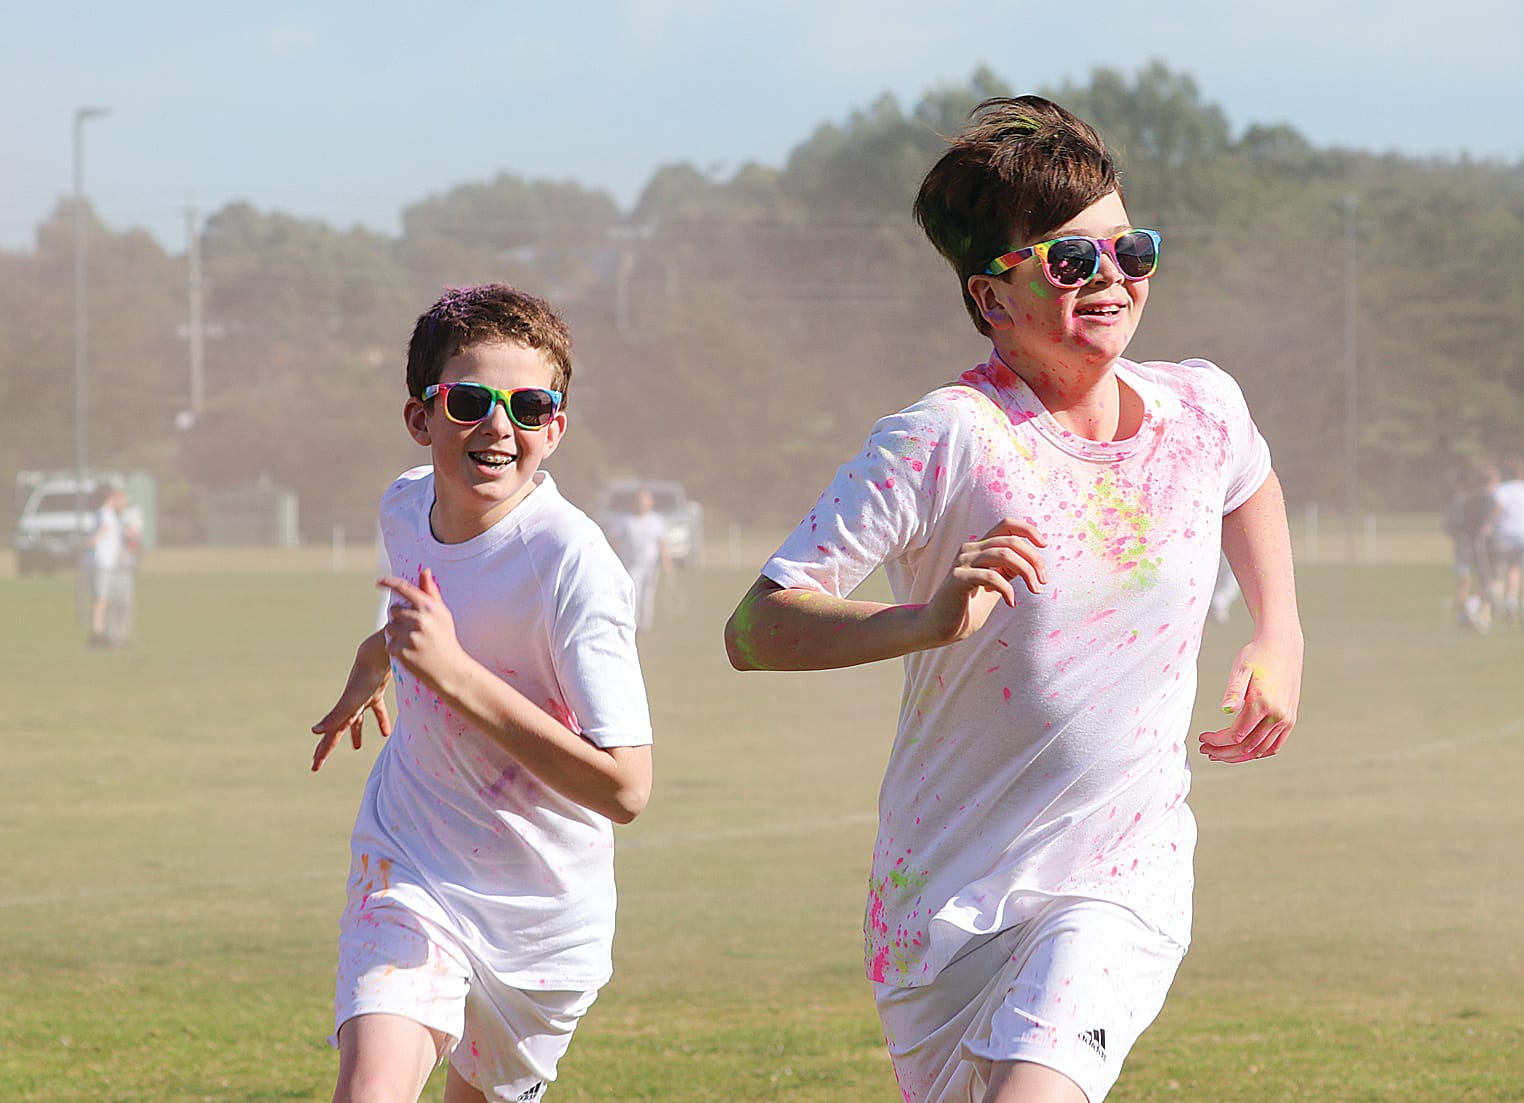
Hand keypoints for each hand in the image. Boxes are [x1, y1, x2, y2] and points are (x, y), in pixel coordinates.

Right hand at [310, 632, 392, 771]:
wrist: (378, 654)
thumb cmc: (364, 678)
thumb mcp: (350, 702)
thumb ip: (334, 716)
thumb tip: (314, 731)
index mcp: (343, 712)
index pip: (330, 736)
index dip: (323, 752)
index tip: (315, 766)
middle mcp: (349, 707)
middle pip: (338, 731)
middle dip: (328, 746)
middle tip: (320, 761)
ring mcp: (362, 699)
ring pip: (357, 721)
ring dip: (356, 734)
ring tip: (356, 748)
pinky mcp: (375, 693)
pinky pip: (377, 711)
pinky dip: (381, 721)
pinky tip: (386, 732)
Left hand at [377, 567, 467, 692]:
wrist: (450, 670)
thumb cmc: (445, 639)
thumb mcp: (442, 614)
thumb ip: (431, 592)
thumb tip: (425, 571)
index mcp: (430, 607)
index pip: (404, 589)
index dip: (389, 582)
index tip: (379, 581)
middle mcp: (420, 619)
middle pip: (393, 609)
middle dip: (399, 617)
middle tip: (413, 629)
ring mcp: (410, 636)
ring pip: (389, 627)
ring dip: (396, 634)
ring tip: (413, 642)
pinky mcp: (402, 651)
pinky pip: (388, 644)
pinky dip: (395, 649)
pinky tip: (410, 653)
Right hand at [919, 518, 1046, 646]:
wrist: (938, 628)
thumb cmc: (966, 609)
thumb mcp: (993, 587)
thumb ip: (1007, 572)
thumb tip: (1031, 562)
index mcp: (979, 548)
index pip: (1006, 524)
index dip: (1028, 530)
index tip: (1044, 546)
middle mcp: (970, 550)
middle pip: (1011, 541)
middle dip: (1034, 559)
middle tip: (1043, 581)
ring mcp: (962, 563)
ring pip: (1004, 554)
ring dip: (1026, 572)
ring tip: (1035, 590)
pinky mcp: (958, 579)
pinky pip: (991, 576)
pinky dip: (1007, 589)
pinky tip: (1011, 603)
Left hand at [1198, 633, 1302, 763]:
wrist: (1282, 645)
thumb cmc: (1257, 655)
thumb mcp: (1240, 669)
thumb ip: (1233, 691)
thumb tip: (1225, 710)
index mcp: (1263, 703)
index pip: (1236, 735)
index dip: (1217, 741)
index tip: (1202, 738)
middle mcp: (1277, 715)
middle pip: (1247, 747)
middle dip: (1224, 752)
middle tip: (1205, 750)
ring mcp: (1286, 719)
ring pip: (1261, 750)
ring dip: (1239, 755)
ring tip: (1220, 753)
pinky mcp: (1290, 719)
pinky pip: (1274, 745)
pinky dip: (1257, 752)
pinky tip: (1242, 750)